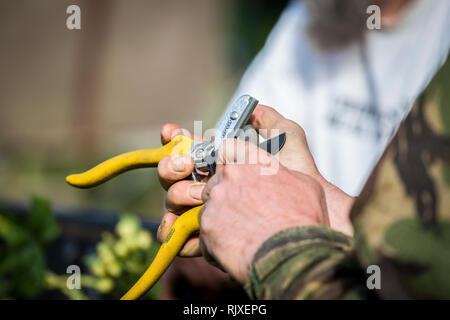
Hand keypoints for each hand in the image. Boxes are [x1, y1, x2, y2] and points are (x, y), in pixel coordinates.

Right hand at [156, 106, 353, 256]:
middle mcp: (207, 183)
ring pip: (173, 200)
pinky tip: (175, 225)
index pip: (189, 148)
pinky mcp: (207, 237)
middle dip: (172, 165)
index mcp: (219, 161)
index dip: (175, 139)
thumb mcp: (286, 136)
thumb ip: (267, 118)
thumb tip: (248, 107)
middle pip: (173, 173)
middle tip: (186, 164)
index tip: (170, 132)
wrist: (304, 205)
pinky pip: (180, 235)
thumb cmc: (298, 171)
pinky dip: (171, 230)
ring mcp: (206, 209)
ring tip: (199, 194)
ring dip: (178, 193)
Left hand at [199, 139, 329, 283]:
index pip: (229, 148)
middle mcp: (230, 176)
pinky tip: (237, 249)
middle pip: (216, 181)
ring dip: (221, 220)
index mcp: (253, 162)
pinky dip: (217, 243)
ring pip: (210, 208)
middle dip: (225, 196)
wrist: (293, 253)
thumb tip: (280, 178)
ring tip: (242, 235)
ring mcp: (216, 201)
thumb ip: (283, 175)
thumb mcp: (306, 185)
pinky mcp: (206, 227)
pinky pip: (206, 233)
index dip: (230, 161)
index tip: (233, 173)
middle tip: (243, 213)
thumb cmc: (303, 221)